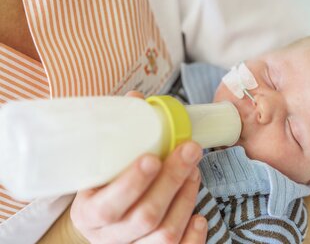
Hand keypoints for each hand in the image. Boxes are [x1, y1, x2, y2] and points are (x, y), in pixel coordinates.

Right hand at [70, 91, 206, 242]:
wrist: (104, 224)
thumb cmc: (104, 189)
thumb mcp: (100, 167)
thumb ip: (117, 136)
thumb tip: (137, 99)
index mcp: (89, 213)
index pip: (109, 205)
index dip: (133, 183)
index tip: (154, 157)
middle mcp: (109, 237)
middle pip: (145, 216)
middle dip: (172, 180)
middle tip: (190, 150)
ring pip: (165, 235)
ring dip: (186, 199)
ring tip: (194, 172)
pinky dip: (194, 236)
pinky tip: (200, 217)